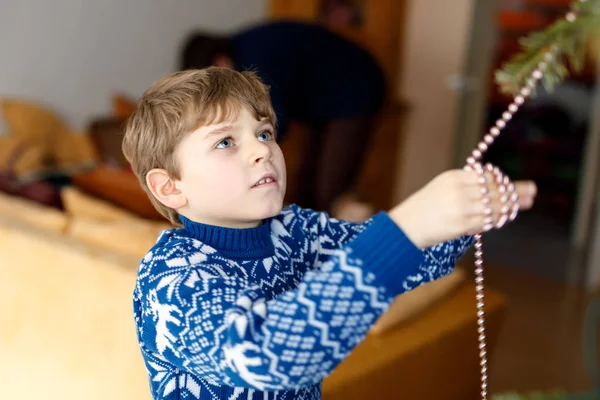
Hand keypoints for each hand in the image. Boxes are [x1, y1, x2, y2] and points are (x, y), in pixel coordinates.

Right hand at [389, 169, 536, 247]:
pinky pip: (488, 220)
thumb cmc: (424, 208)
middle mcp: (459, 190)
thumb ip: (465, 185)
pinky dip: (500, 218)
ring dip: (513, 205)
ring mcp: (462, 208)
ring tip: (526, 203)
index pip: (487, 176)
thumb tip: (493, 186)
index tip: (515, 183)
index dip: (504, 180)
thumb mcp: (442, 187)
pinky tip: (507, 216)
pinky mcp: (463, 225)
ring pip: (496, 206)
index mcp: (453, 177)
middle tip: (532, 191)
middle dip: (516, 191)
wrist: (406, 227)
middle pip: (496, 190)